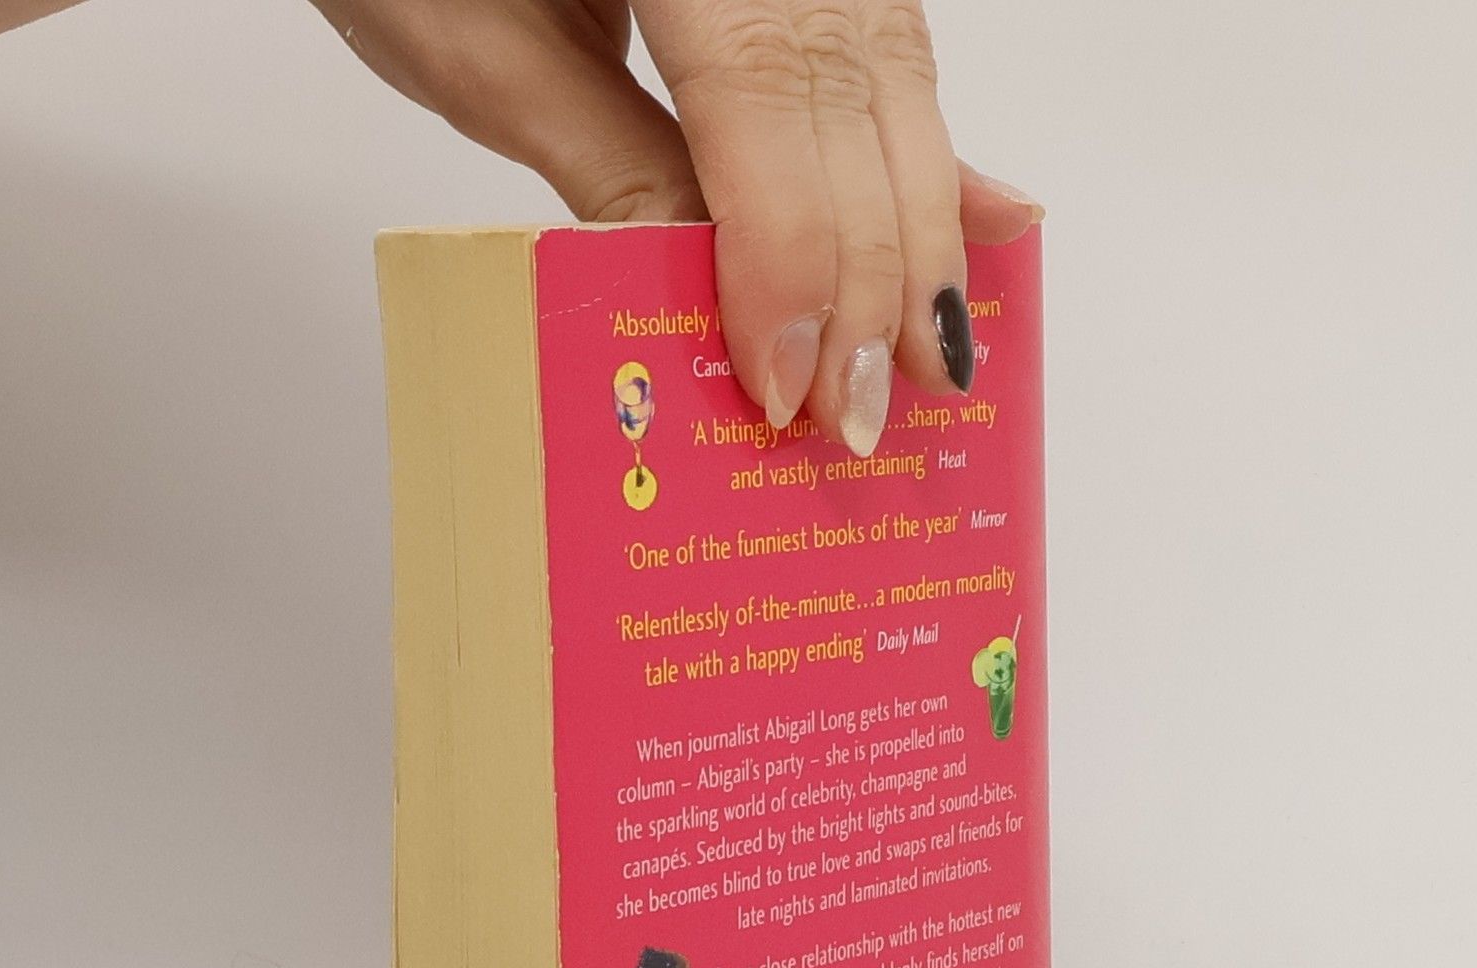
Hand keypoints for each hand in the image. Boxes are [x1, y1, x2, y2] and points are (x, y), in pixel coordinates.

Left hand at [307, 0, 1038, 453]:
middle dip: (871, 274)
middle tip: (864, 412)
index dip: (787, 259)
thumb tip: (711, 298)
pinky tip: (992, 217)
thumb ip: (609, 159)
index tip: (785, 386)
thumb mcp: (484, 46)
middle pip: (853, 100)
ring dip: (918, 230)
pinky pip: (890, 50)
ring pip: (894, 80)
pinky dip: (928, 148)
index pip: (766, 102)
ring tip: (932, 355)